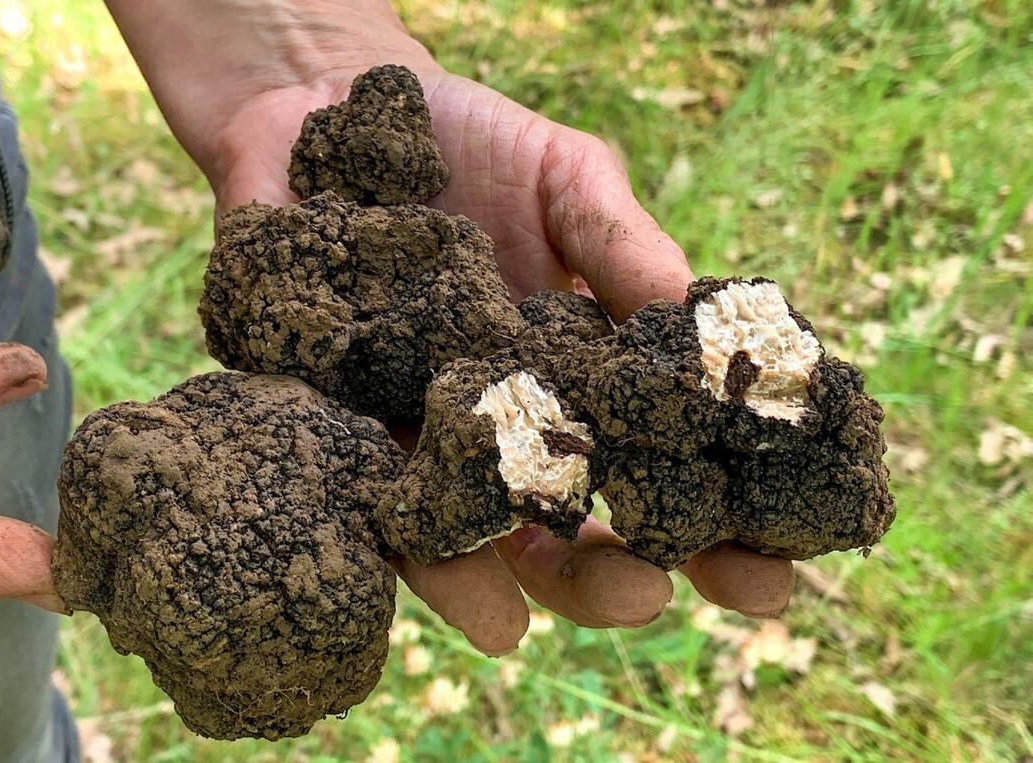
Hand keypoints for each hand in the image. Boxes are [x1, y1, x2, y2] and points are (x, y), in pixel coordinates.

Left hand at [105, 0, 793, 653]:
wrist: (326, 102)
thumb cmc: (464, 139)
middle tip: (648, 593)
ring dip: (490, 584)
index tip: (773, 574)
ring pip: (460, 535)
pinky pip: (360, 494)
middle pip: (559, 528)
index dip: (712, 526)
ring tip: (516, 625)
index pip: (653, 466)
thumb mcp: (563, 177)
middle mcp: (498, 418)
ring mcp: (412, 428)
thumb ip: (619, 242)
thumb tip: (697, 315)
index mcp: (575, 374)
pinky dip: (396, 543)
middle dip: (606, 578)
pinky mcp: (328, 417)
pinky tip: (430, 572)